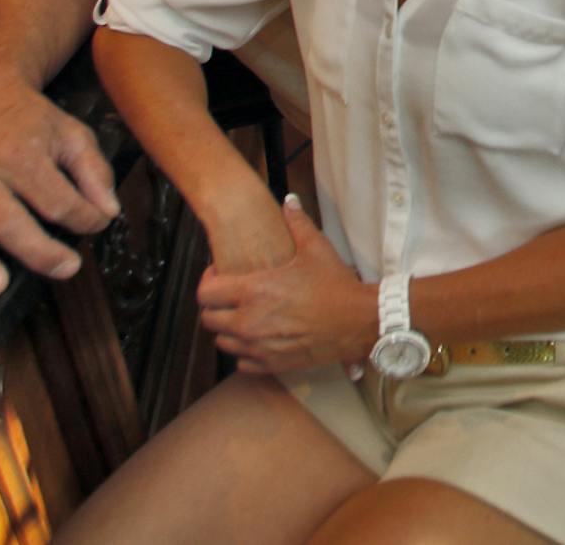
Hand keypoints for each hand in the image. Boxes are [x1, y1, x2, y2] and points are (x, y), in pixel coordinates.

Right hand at [0, 79, 118, 297]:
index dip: (85, 218)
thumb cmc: (35, 123)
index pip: (57, 199)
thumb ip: (94, 171)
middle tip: (68, 269)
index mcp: (20, 154)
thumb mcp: (73, 134)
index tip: (99, 223)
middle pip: (6, 221)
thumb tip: (108, 210)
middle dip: (39, 250)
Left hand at [197, 196, 372, 373]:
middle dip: (215, 306)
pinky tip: (258, 340)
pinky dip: (245, 352)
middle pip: (208, 319)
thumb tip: (289, 201)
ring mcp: (258, 346)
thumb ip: (297, 223)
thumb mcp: (316, 248)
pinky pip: (241, 362)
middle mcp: (249, 321)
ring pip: (222, 342)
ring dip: (228, 330)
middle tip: (230, 298)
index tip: (219, 275)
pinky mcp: (271, 364)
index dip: (208, 281)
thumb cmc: (335, 285)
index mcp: (254, 291)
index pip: (206, 292)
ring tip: (243, 318)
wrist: (358, 322)